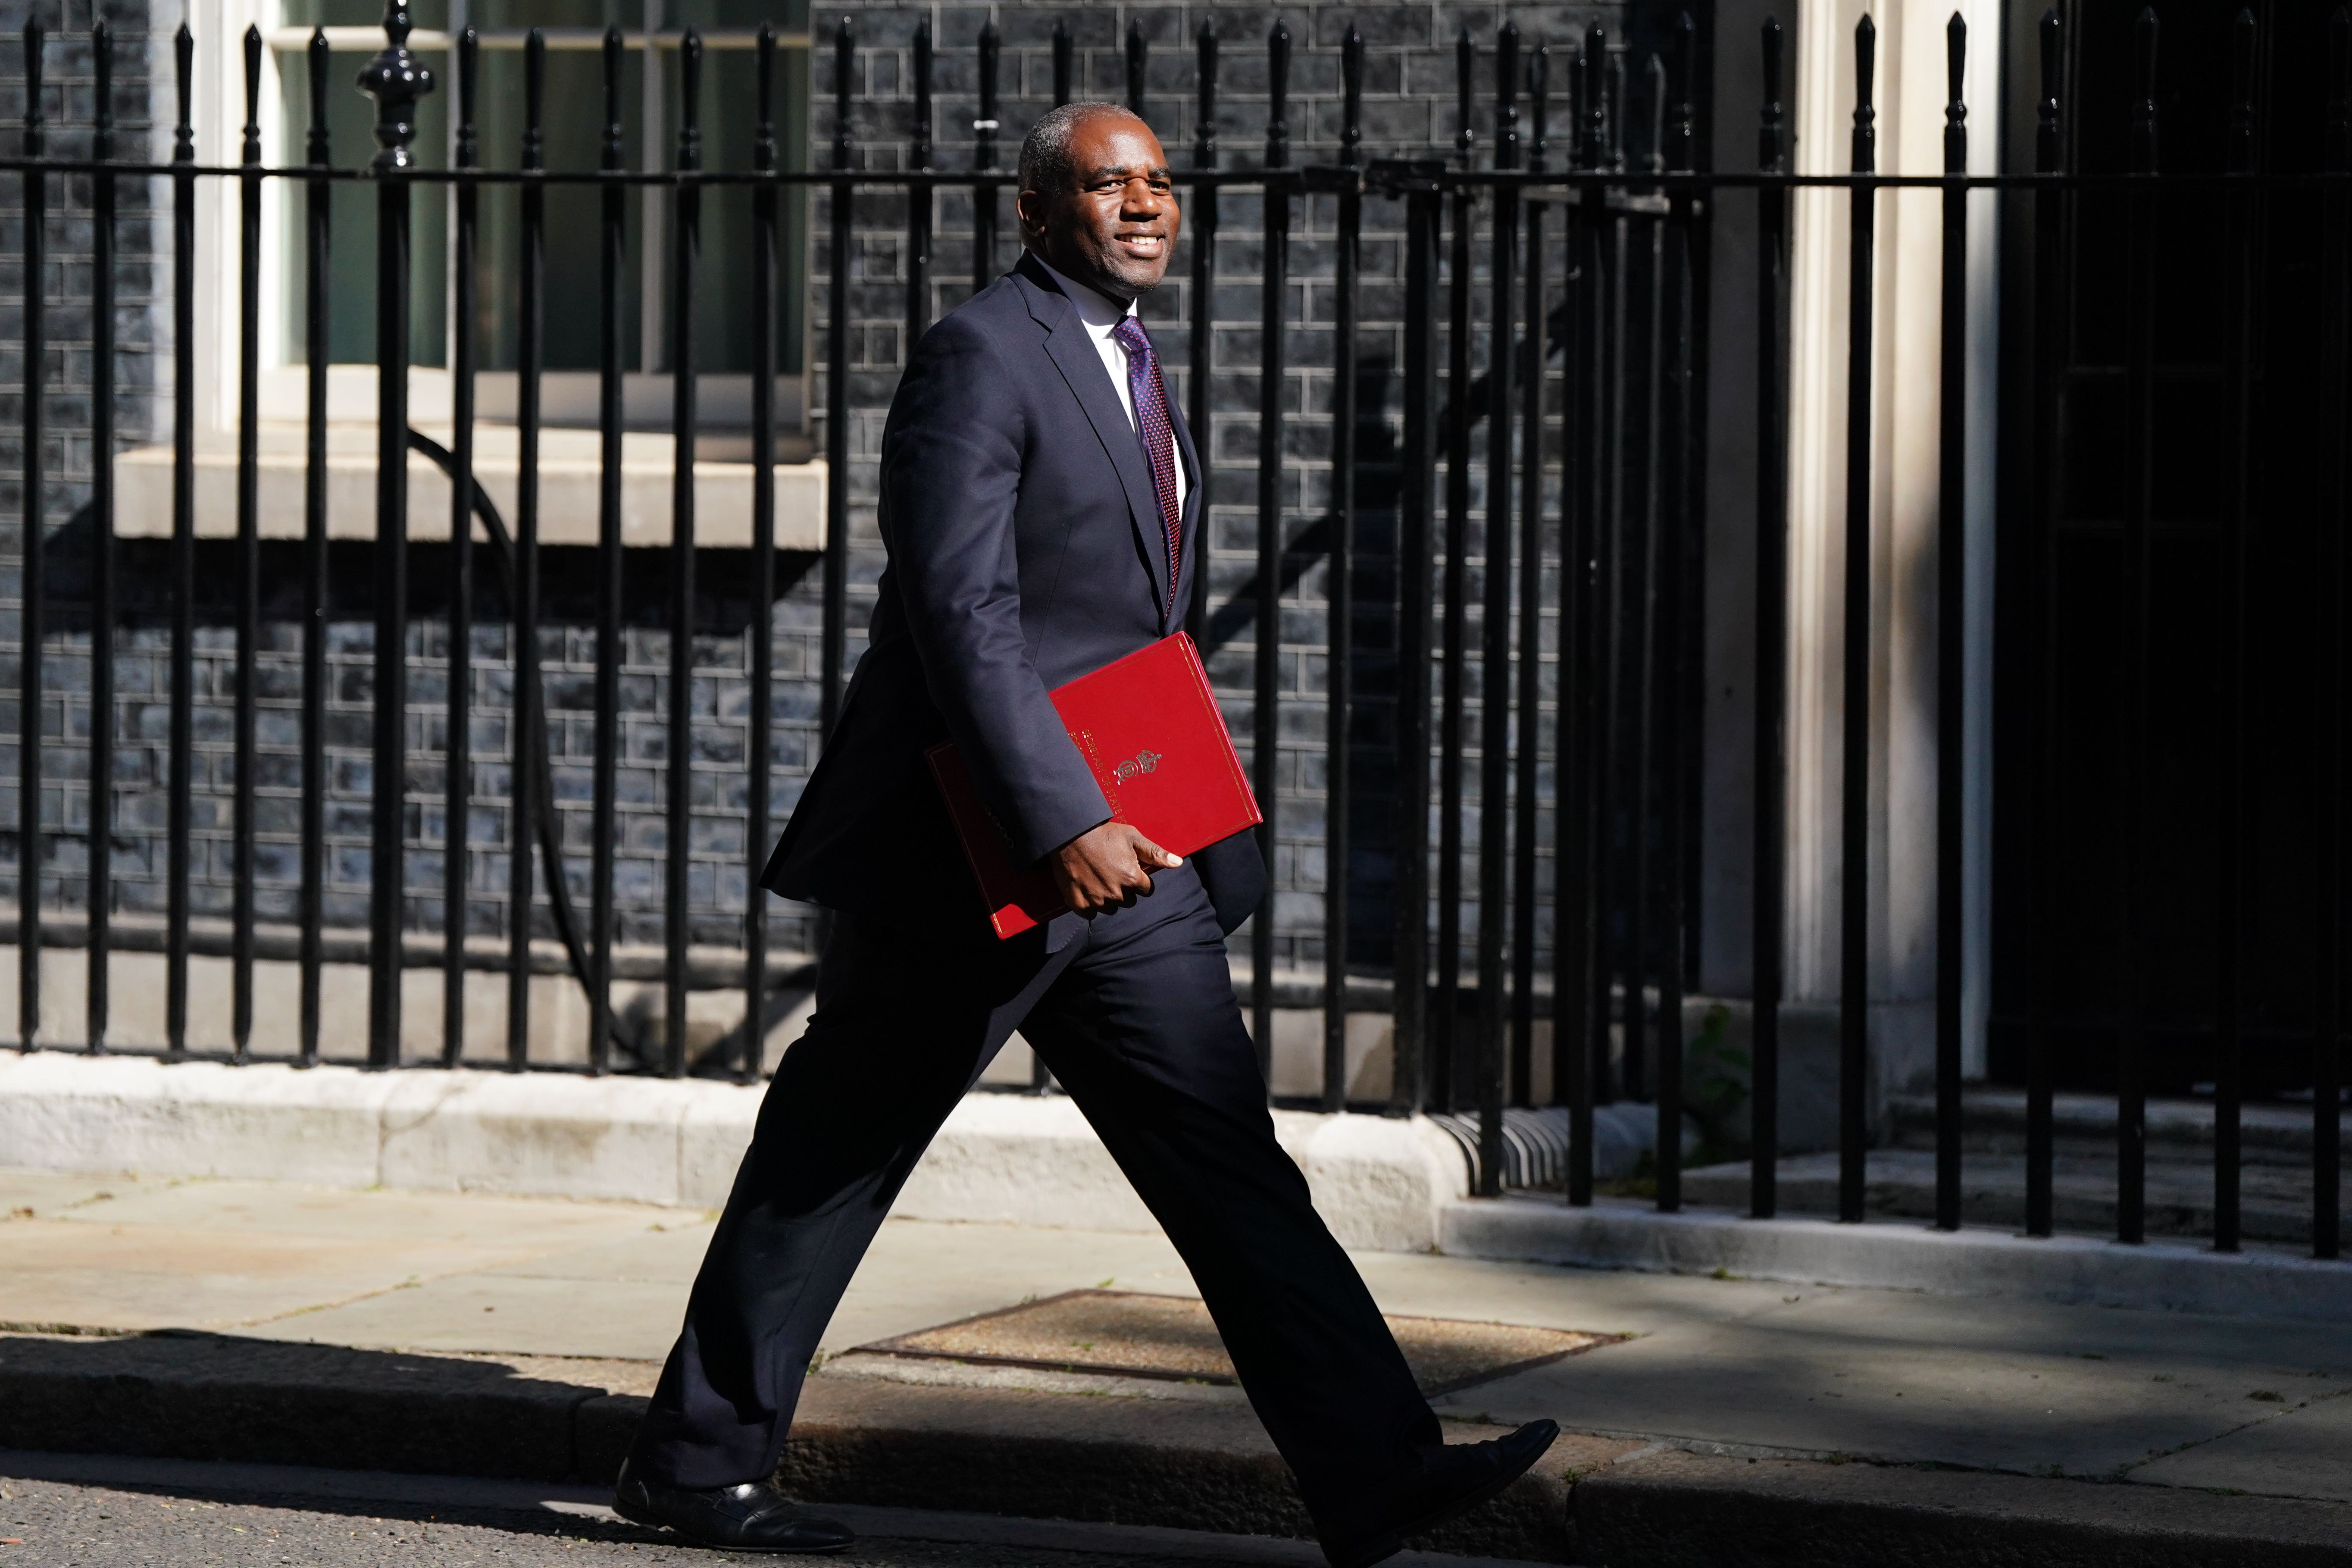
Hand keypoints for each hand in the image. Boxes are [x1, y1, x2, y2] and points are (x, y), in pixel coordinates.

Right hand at [1049, 821, 1181, 915]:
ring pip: (1110, 908)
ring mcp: (1097, 900)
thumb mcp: (1133, 838)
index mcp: (1132, 878)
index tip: (1128, 868)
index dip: (1138, 879)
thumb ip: (1156, 853)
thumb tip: (1178, 863)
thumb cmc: (1104, 834)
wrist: (1070, 833)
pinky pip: (1089, 914)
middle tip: (1112, 872)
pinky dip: (1089, 906)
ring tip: (1099, 879)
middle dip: (1124, 890)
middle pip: (1128, 901)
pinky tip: (1088, 890)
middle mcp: (1116, 893)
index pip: (1145, 890)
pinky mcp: (1078, 902)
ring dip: (1108, 898)